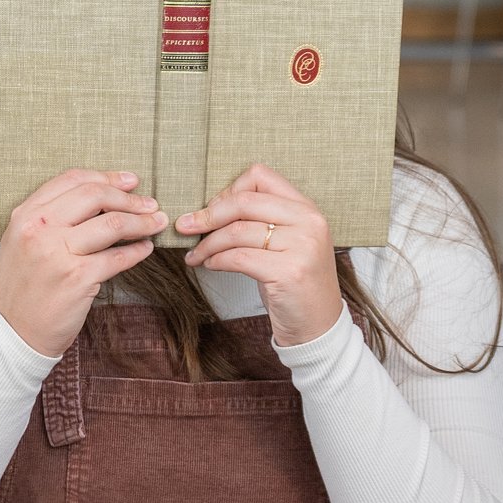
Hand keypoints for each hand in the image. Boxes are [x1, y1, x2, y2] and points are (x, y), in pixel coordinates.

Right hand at [0, 168, 166, 355]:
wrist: (17, 330)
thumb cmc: (25, 285)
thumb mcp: (23, 241)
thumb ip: (51, 215)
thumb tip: (101, 195)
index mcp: (26, 215)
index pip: (72, 180)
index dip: (107, 177)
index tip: (130, 181)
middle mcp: (40, 229)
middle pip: (94, 196)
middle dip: (129, 198)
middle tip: (150, 204)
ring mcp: (58, 254)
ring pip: (112, 224)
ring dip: (141, 222)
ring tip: (155, 223)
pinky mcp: (78, 278)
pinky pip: (118, 258)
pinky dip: (137, 251)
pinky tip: (144, 249)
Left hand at [179, 164, 343, 346]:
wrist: (317, 325)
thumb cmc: (293, 283)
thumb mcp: (285, 243)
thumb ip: (261, 220)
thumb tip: (210, 208)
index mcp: (306, 209)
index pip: (260, 177)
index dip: (228, 191)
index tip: (211, 210)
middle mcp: (309, 222)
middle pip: (243, 202)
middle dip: (207, 215)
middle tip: (185, 227)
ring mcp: (302, 246)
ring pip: (236, 232)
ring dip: (207, 244)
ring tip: (196, 255)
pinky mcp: (289, 272)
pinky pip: (238, 257)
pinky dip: (216, 260)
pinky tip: (210, 265)